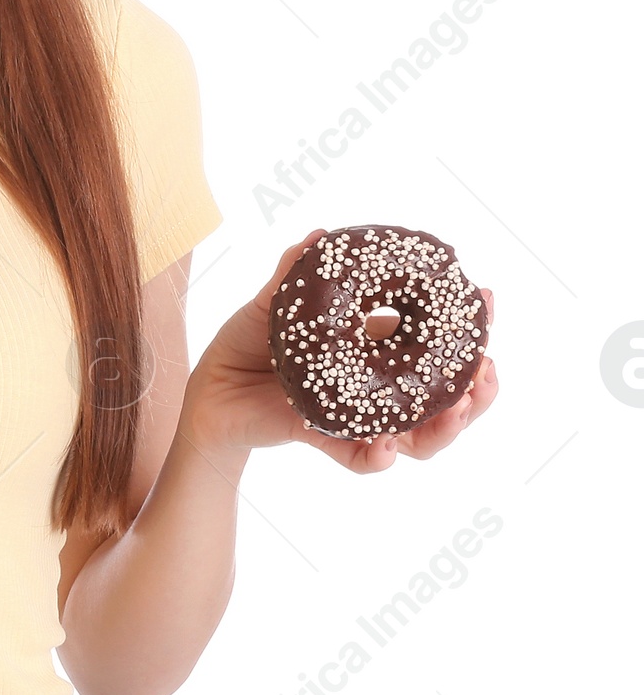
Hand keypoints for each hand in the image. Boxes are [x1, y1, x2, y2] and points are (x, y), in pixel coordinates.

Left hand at [178, 227, 498, 474]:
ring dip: (444, 428)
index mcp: (372, 345)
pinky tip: (387, 448)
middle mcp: (374, 385)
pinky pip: (359, 458)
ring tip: (457, 411)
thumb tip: (318, 236)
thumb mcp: (268, 305)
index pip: (432, 340)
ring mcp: (355, 416)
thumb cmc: (246, 342)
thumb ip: (291, 275)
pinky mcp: (325, 438)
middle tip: (487, 372)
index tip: (487, 301)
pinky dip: (376, 457)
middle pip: (443, 397)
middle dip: (476, 388)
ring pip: (418, 436)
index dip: (465, 327)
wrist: (208, 389)